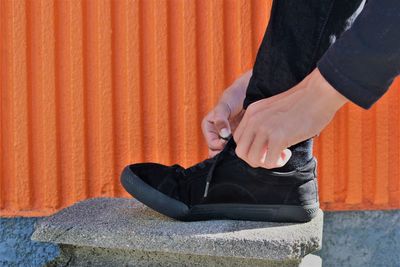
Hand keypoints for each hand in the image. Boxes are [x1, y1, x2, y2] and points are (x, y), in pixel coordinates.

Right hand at [202, 70, 250, 156]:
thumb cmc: (233, 97)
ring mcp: (226, 137)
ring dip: (233, 152)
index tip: (228, 142)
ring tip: (241, 149)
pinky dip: (240, 149)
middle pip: (217, 150)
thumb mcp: (224, 106)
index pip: (211, 144)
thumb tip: (223, 134)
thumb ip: (220, 119)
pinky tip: (246, 147)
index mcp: (208, 127)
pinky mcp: (237, 138)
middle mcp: (216, 133)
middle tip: (235, 151)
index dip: (219, 146)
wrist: (247, 93)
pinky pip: (236, 148)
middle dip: (225, 153)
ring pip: (226, 151)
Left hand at [233, 68, 347, 168]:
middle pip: (241, 152)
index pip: (238, 139)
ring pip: (253, 160)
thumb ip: (262, 123)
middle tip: (270, 155)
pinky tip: (287, 152)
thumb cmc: (301, 103)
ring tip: (280, 153)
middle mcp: (254, 120)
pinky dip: (278, 162)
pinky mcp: (278, 138)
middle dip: (255, 159)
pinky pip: (269, 162)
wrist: (319, 93)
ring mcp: (265, 129)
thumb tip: (261, 146)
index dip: (250, 148)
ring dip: (266, 162)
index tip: (265, 146)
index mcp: (251, 112)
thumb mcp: (272, 110)